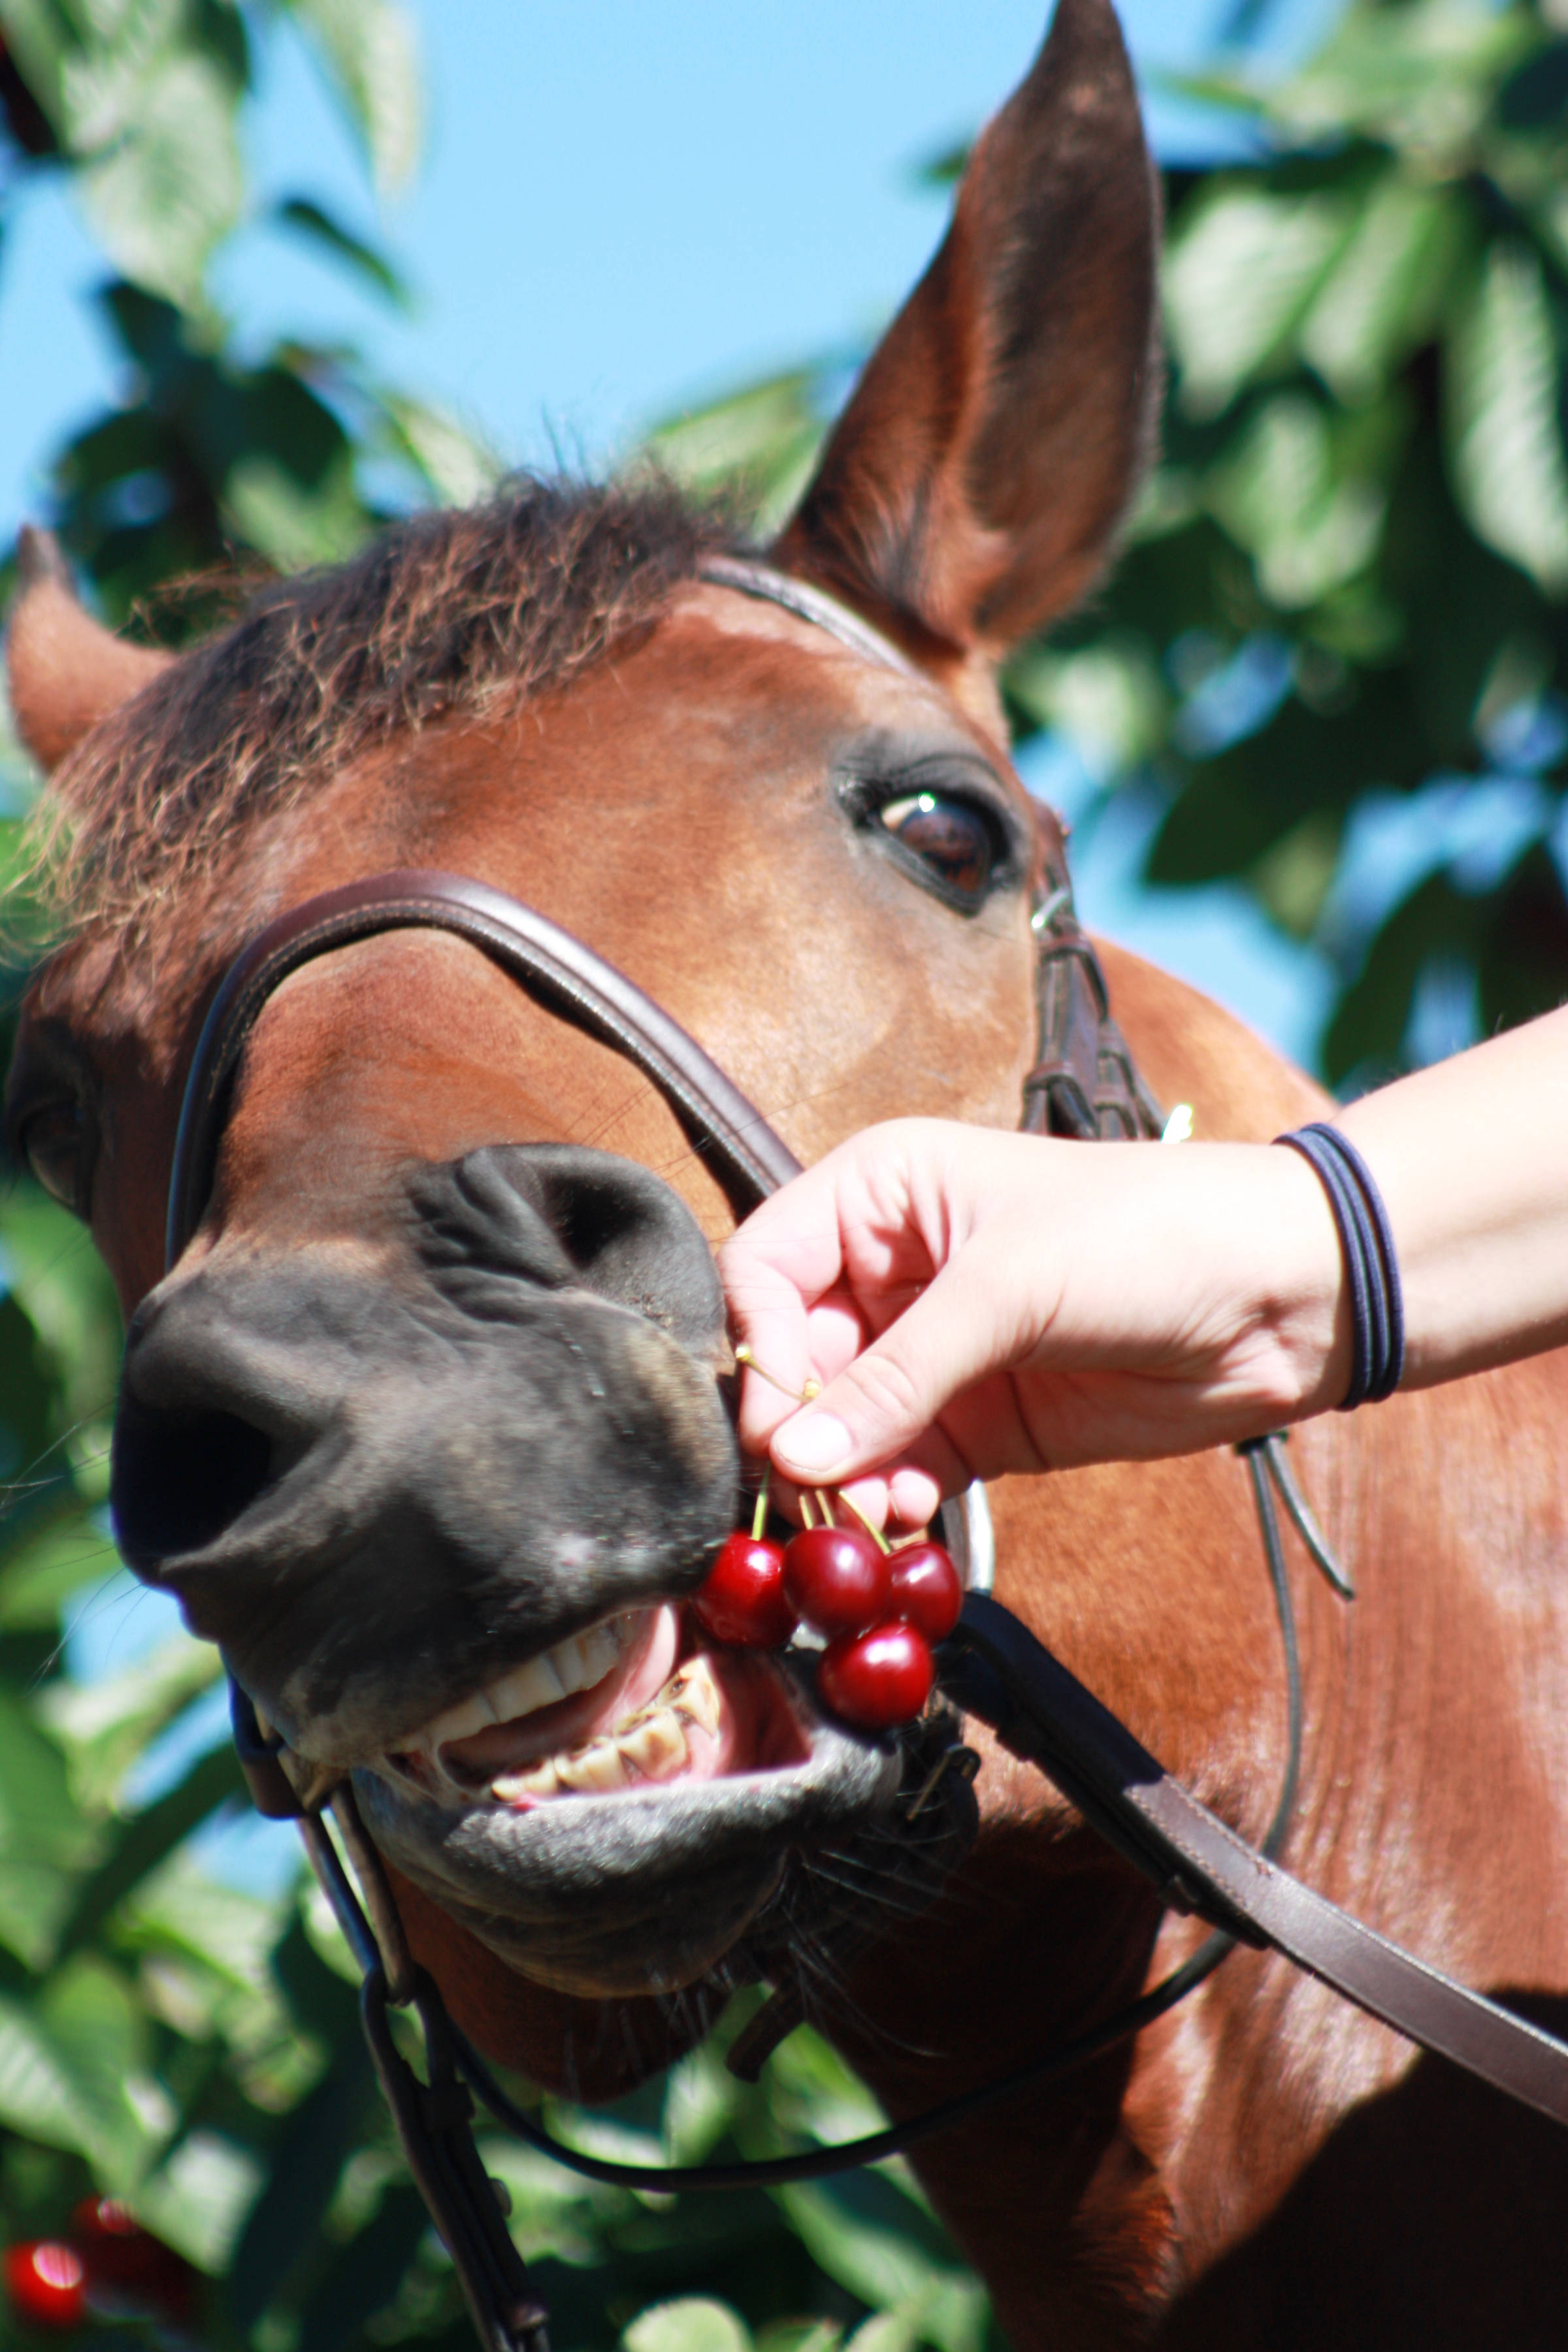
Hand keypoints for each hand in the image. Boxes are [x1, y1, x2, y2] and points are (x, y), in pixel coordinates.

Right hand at [719, 1119, 1346, 1528]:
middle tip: (809, 1488)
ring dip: (839, 1475)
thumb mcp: (1011, 1288)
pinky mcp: (976, 1422)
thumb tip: (794, 1455)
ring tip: (865, 1510)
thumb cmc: (1147, 1236)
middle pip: (790, 1357)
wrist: (1282, 1295)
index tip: (777, 1420)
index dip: (759, 1345)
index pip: (764, 1268)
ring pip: (837, 1425)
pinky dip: (886, 1498)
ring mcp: (932, 1351)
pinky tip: (900, 1516)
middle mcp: (889, 1268)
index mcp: (881, 1192)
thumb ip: (898, 1375)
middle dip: (795, 1427)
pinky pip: (898, 1469)